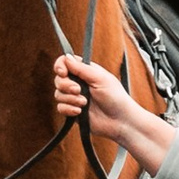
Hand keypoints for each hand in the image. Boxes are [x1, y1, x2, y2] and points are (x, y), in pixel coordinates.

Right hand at [53, 49, 173, 171]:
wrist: (120, 122)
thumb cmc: (116, 98)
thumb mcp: (100, 78)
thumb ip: (81, 68)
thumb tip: (66, 56)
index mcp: (85, 72)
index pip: (65, 63)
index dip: (60, 66)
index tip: (63, 73)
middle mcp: (78, 83)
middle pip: (58, 79)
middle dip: (66, 85)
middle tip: (78, 90)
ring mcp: (75, 98)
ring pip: (58, 94)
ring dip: (70, 99)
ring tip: (85, 103)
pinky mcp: (73, 111)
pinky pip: (60, 108)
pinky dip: (69, 109)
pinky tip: (80, 112)